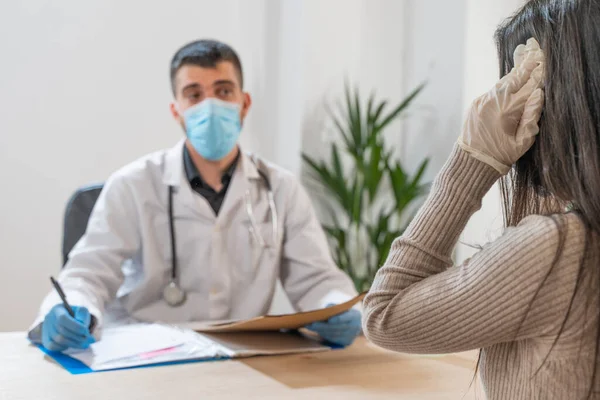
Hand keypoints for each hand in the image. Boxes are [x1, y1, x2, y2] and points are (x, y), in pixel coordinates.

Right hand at [42, 304, 94, 351]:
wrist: (69, 320)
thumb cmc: (77, 315)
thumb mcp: (82, 311)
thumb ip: (83, 316)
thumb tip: (82, 326)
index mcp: (58, 309)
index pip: (63, 319)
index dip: (75, 326)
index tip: (86, 331)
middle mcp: (49, 318)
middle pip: (62, 331)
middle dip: (77, 337)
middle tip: (89, 340)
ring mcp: (45, 329)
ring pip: (58, 340)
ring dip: (74, 343)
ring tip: (84, 344)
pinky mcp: (45, 340)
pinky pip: (53, 347)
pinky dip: (64, 347)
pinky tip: (73, 344)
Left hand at [305, 305, 361, 346]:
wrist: (353, 322)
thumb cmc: (344, 312)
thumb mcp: (340, 307)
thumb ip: (333, 307)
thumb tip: (324, 311)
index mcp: (355, 315)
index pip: (347, 317)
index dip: (339, 319)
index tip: (329, 320)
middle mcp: (355, 327)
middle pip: (338, 327)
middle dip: (324, 326)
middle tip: (312, 324)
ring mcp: (351, 336)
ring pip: (334, 334)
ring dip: (321, 331)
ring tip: (311, 327)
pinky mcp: (346, 342)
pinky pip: (333, 339)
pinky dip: (324, 335)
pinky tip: (317, 331)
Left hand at [458, 38, 544, 174]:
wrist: (471, 162)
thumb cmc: (501, 155)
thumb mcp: (523, 141)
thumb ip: (532, 116)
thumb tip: (539, 93)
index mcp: (509, 109)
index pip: (530, 85)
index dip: (538, 73)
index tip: (545, 60)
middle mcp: (494, 101)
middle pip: (515, 77)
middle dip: (526, 64)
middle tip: (534, 46)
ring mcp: (482, 100)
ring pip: (503, 82)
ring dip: (514, 73)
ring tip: (524, 58)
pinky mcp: (476, 103)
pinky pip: (493, 90)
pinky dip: (503, 85)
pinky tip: (510, 80)